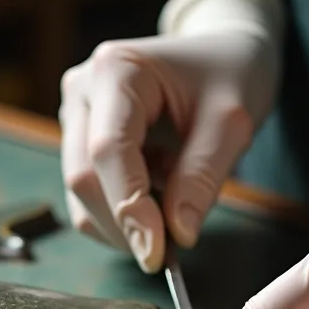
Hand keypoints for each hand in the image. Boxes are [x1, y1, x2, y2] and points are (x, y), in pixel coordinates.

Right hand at [57, 0, 284, 272]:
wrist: (224, 53)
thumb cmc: (231, 74)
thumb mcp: (232, 123)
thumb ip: (202, 177)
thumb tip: (178, 235)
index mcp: (116, 70)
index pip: (108, 152)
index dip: (129, 209)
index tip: (157, 256)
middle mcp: (82, 90)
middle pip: (84, 177)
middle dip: (126, 222)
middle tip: (175, 245)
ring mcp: (76, 115)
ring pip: (81, 194)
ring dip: (127, 219)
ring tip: (177, 192)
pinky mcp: (81, 140)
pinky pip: (90, 195)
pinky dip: (126, 210)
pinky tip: (161, 186)